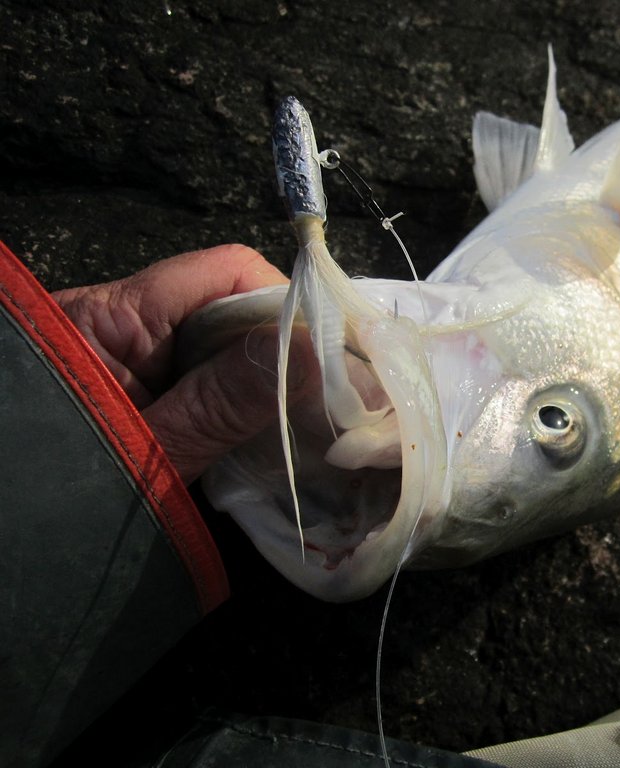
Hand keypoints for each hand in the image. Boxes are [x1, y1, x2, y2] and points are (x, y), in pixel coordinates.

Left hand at [53, 244, 315, 483]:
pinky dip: (244, 403)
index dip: (282, 301)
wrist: (10, 560)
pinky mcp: (146, 392)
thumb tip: (309, 349)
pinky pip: (210, 380)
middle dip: (283, 347)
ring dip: (267, 380)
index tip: (325, 357)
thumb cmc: (54, 499)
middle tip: (330, 396)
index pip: (222, 274)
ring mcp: (136, 359)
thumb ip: (222, 402)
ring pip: (226, 346)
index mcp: (111, 317)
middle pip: (230, 306)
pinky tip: (272, 432)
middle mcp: (125, 324)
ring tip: (310, 416)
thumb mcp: (147, 452)